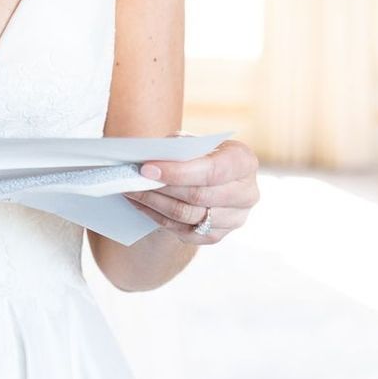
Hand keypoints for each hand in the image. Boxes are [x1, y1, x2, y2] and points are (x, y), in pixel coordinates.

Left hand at [121, 137, 259, 244]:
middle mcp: (247, 193)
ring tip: (131, 190)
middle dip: (161, 188)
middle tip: (132, 179)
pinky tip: (140, 204)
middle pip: (198, 196)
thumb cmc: (199, 153)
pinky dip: (157, 217)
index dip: (178, 172)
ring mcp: (235, 219)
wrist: (208, 176)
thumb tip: (146, 158)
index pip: (212, 171)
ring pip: (187, 216)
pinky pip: (183, 231)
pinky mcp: (217, 236)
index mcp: (244, 161)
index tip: (146, 168)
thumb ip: (176, 149)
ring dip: (154, 203)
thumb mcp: (193, 142)